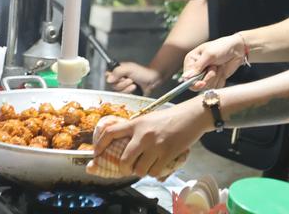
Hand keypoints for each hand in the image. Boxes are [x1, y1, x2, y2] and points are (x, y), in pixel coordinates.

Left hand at [88, 100, 208, 178]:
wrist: (192, 115)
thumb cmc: (172, 117)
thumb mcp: (150, 118)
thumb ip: (138, 129)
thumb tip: (127, 145)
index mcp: (137, 123)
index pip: (111, 132)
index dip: (100, 145)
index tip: (97, 153)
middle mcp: (143, 134)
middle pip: (124, 160)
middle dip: (124, 168)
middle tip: (129, 168)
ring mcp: (155, 145)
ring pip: (139, 169)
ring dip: (141, 171)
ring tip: (147, 166)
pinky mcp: (167, 153)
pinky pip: (154, 171)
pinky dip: (154, 173)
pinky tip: (158, 166)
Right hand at [106, 62, 161, 94]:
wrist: (152, 80)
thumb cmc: (143, 72)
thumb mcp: (129, 68)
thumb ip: (117, 71)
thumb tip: (109, 78)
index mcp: (117, 71)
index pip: (107, 76)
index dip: (112, 78)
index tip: (120, 77)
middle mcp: (119, 79)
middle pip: (112, 85)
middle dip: (123, 83)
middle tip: (130, 80)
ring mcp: (123, 87)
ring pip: (118, 91)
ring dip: (127, 88)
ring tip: (133, 84)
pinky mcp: (127, 94)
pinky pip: (123, 96)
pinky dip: (129, 93)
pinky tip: (134, 89)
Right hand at [182, 34, 246, 90]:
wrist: (237, 49)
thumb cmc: (221, 47)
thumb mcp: (208, 55)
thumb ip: (197, 67)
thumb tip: (185, 77)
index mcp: (191, 61)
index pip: (187, 78)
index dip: (194, 83)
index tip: (202, 83)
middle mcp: (197, 69)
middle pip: (197, 85)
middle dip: (208, 78)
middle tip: (214, 68)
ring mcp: (206, 75)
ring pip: (208, 86)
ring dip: (216, 77)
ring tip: (218, 66)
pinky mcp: (215, 79)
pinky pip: (216, 86)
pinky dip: (221, 79)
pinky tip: (222, 70)